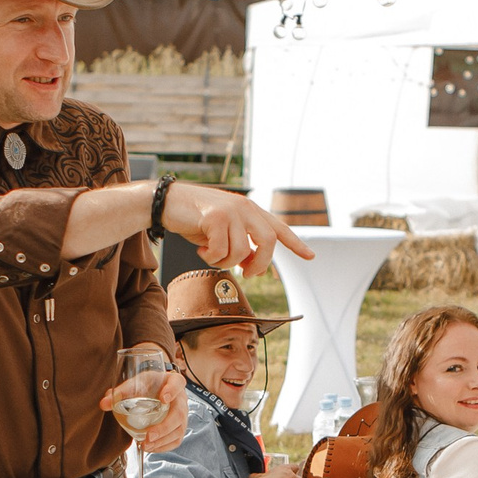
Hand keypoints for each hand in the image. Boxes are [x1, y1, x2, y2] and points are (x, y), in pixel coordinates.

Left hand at [103, 368, 189, 451]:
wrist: (157, 391)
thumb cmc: (148, 386)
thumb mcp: (136, 384)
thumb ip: (120, 392)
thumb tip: (104, 404)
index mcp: (173, 382)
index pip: (177, 383)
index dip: (172, 391)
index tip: (163, 398)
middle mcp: (181, 399)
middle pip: (179, 414)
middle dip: (165, 427)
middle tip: (149, 435)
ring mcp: (183, 415)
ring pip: (178, 430)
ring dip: (162, 440)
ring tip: (145, 445)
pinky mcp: (179, 428)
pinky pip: (176, 440)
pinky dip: (164, 446)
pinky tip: (150, 448)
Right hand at [161, 184, 313, 277]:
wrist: (167, 203)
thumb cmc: (195, 219)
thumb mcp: (223, 232)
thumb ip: (241, 244)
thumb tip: (253, 265)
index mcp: (250, 210)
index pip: (279, 228)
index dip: (295, 243)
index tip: (310, 255)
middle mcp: (245, 207)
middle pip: (268, 244)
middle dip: (259, 264)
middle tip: (246, 273)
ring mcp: (232, 210)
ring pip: (242, 251)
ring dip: (225, 261)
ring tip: (210, 252)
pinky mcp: (216, 217)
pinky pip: (221, 251)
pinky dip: (210, 257)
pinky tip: (201, 247)